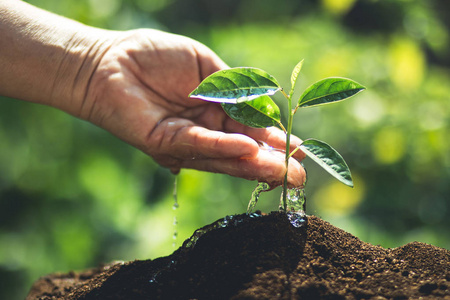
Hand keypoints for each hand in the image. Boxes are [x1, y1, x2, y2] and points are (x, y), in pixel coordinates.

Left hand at [82, 29, 305, 186]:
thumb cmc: (155, 57)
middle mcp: (204, 132)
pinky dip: (224, 148)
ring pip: (225, 156)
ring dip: (255, 164)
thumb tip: (262, 103)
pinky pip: (199, 145)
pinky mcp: (166, 144)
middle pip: (241, 151)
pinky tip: (249, 150)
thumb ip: (231, 86)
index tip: (300, 150)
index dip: (273, 139)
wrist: (111, 60)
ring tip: (284, 172)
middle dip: (271, 163)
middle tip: (300, 176)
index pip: (250, 130)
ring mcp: (186, 141)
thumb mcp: (204, 66)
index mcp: (214, 113)